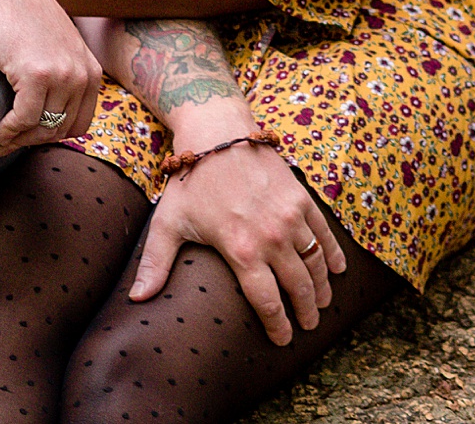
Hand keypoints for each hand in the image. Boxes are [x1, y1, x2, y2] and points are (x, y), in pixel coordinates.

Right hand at [0, 0, 101, 154]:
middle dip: (33, 140)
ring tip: (1, 140)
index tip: (29, 137)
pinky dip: (9, 131)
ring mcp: (62, 74)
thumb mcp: (55, 46)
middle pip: (61, 129)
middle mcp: (82, 73)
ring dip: (19, 139)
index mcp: (91, 69)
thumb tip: (53, 116)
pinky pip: (24, 119)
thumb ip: (63, 73)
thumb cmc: (19, 17)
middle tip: (9, 142)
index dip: (53, 136)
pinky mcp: (37, 74)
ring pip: (43, 128)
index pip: (81, 124)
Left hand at [128, 140, 345, 344]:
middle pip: (298, 287)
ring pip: (316, 263)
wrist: (218, 134)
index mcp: (241, 250)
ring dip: (322, 288)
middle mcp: (272, 237)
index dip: (278, 326)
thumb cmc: (191, 181)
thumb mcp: (169, 223)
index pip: (267, 301)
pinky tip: (338, 270)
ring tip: (322, 304)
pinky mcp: (302, 198)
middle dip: (305, 312)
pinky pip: (325, 233)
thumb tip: (136, 299)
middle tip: (308, 326)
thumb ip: (156, 264)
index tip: (283, 340)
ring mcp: (291, 217)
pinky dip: (334, 254)